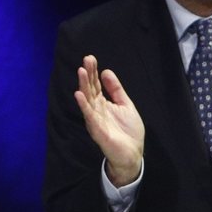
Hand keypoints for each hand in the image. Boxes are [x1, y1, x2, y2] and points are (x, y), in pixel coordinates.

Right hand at [73, 55, 144, 185]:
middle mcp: (97, 110)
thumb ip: (116, 90)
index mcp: (103, 104)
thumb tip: (106, 71)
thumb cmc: (128, 131)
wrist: (132, 153)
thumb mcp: (125, 105)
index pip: (96, 85)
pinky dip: (84, 105)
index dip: (93, 72)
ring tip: (80, 71)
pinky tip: (79, 94)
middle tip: (86, 59)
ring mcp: (95, 119)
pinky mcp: (97, 129)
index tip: (91, 58)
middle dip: (87, 74)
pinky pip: (89, 115)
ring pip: (87, 100)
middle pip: (90, 89)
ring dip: (83, 85)